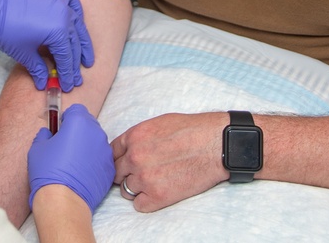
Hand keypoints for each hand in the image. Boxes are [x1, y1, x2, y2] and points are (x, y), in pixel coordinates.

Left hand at [0, 0, 92, 90]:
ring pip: (77, 25)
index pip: (67, 57)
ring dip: (82, 42)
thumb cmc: (7, 32)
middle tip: (77, 77)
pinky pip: (72, 4)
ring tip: (86, 58)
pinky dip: (77, 15)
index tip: (69, 85)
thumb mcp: (25, 54)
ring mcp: (60, 2)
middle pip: (74, 43)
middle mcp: (64, 15)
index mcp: (59, 31)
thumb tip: (44, 83)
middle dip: (75, 63)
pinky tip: (78, 25)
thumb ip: (39, 69)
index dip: (68, 74)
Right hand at [28, 104, 113, 211]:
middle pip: (88, 124)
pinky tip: (81, 174)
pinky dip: (93, 162)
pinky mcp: (110, 169)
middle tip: (65, 146)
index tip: (61, 129)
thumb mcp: (37, 147)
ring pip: (96, 142)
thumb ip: (44, 134)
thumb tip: (48, 133)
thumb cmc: (48, 171)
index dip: (67, 118)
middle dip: (78, 131)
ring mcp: (105, 152)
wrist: (63, 201)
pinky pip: (101, 159)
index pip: (77, 110)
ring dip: (87, 146)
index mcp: (79, 123)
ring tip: (73, 162)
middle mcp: (96, 133)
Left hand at [111, 112, 229, 210]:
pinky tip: (160, 192)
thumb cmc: (192, 130)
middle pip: (116, 173)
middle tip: (142, 173)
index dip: (119, 159)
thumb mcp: (158, 123)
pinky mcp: (158, 196)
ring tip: (156, 181)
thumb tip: (127, 148)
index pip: (111, 153)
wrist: (217, 144)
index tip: (127, 163)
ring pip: (126, 191)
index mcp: (134, 137)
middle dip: (126, 174)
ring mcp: (145, 177)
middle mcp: (135, 157)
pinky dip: (147, 201)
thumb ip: (138, 137)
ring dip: (137, 188)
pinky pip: (139, 205)